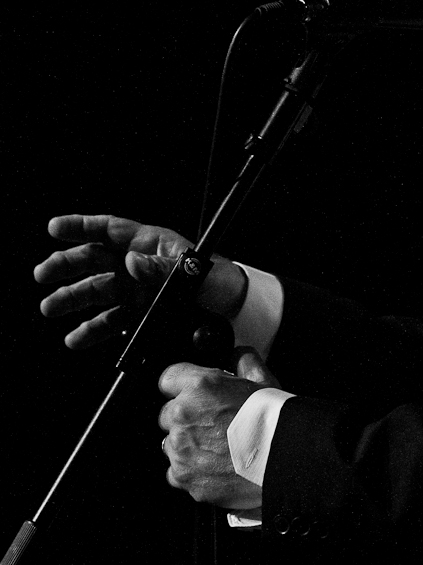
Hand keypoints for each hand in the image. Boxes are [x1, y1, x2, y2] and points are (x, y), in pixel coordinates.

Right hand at [34, 215, 246, 349]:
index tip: (54, 228)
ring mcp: (136, 291)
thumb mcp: (191, 271)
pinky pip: (110, 322)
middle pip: (93, 260)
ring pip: (96, 292)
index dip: (81, 226)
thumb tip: (130, 261)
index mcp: (149, 244)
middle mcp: (137, 266)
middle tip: (43, 274)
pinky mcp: (139, 316)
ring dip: (72, 300)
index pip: (109, 229)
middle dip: (66, 266)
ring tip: (51, 308)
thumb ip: (159, 268)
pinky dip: (91, 330)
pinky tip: (75, 338)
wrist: (235, 311)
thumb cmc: (219, 280)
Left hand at [159, 349, 277, 508]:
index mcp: (200, 387)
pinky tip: (215, 468)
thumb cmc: (274, 423)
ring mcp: (181, 447)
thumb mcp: (264, 382)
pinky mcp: (183, 475)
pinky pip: (177, 472)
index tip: (191, 395)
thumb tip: (239, 356)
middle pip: (168, 414)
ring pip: (171, 444)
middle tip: (212, 426)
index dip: (182, 387)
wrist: (283, 461)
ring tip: (217, 451)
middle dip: (186, 419)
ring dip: (188, 446)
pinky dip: (192, 472)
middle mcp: (184, 415)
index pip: (169, 379)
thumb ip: (245, 362)